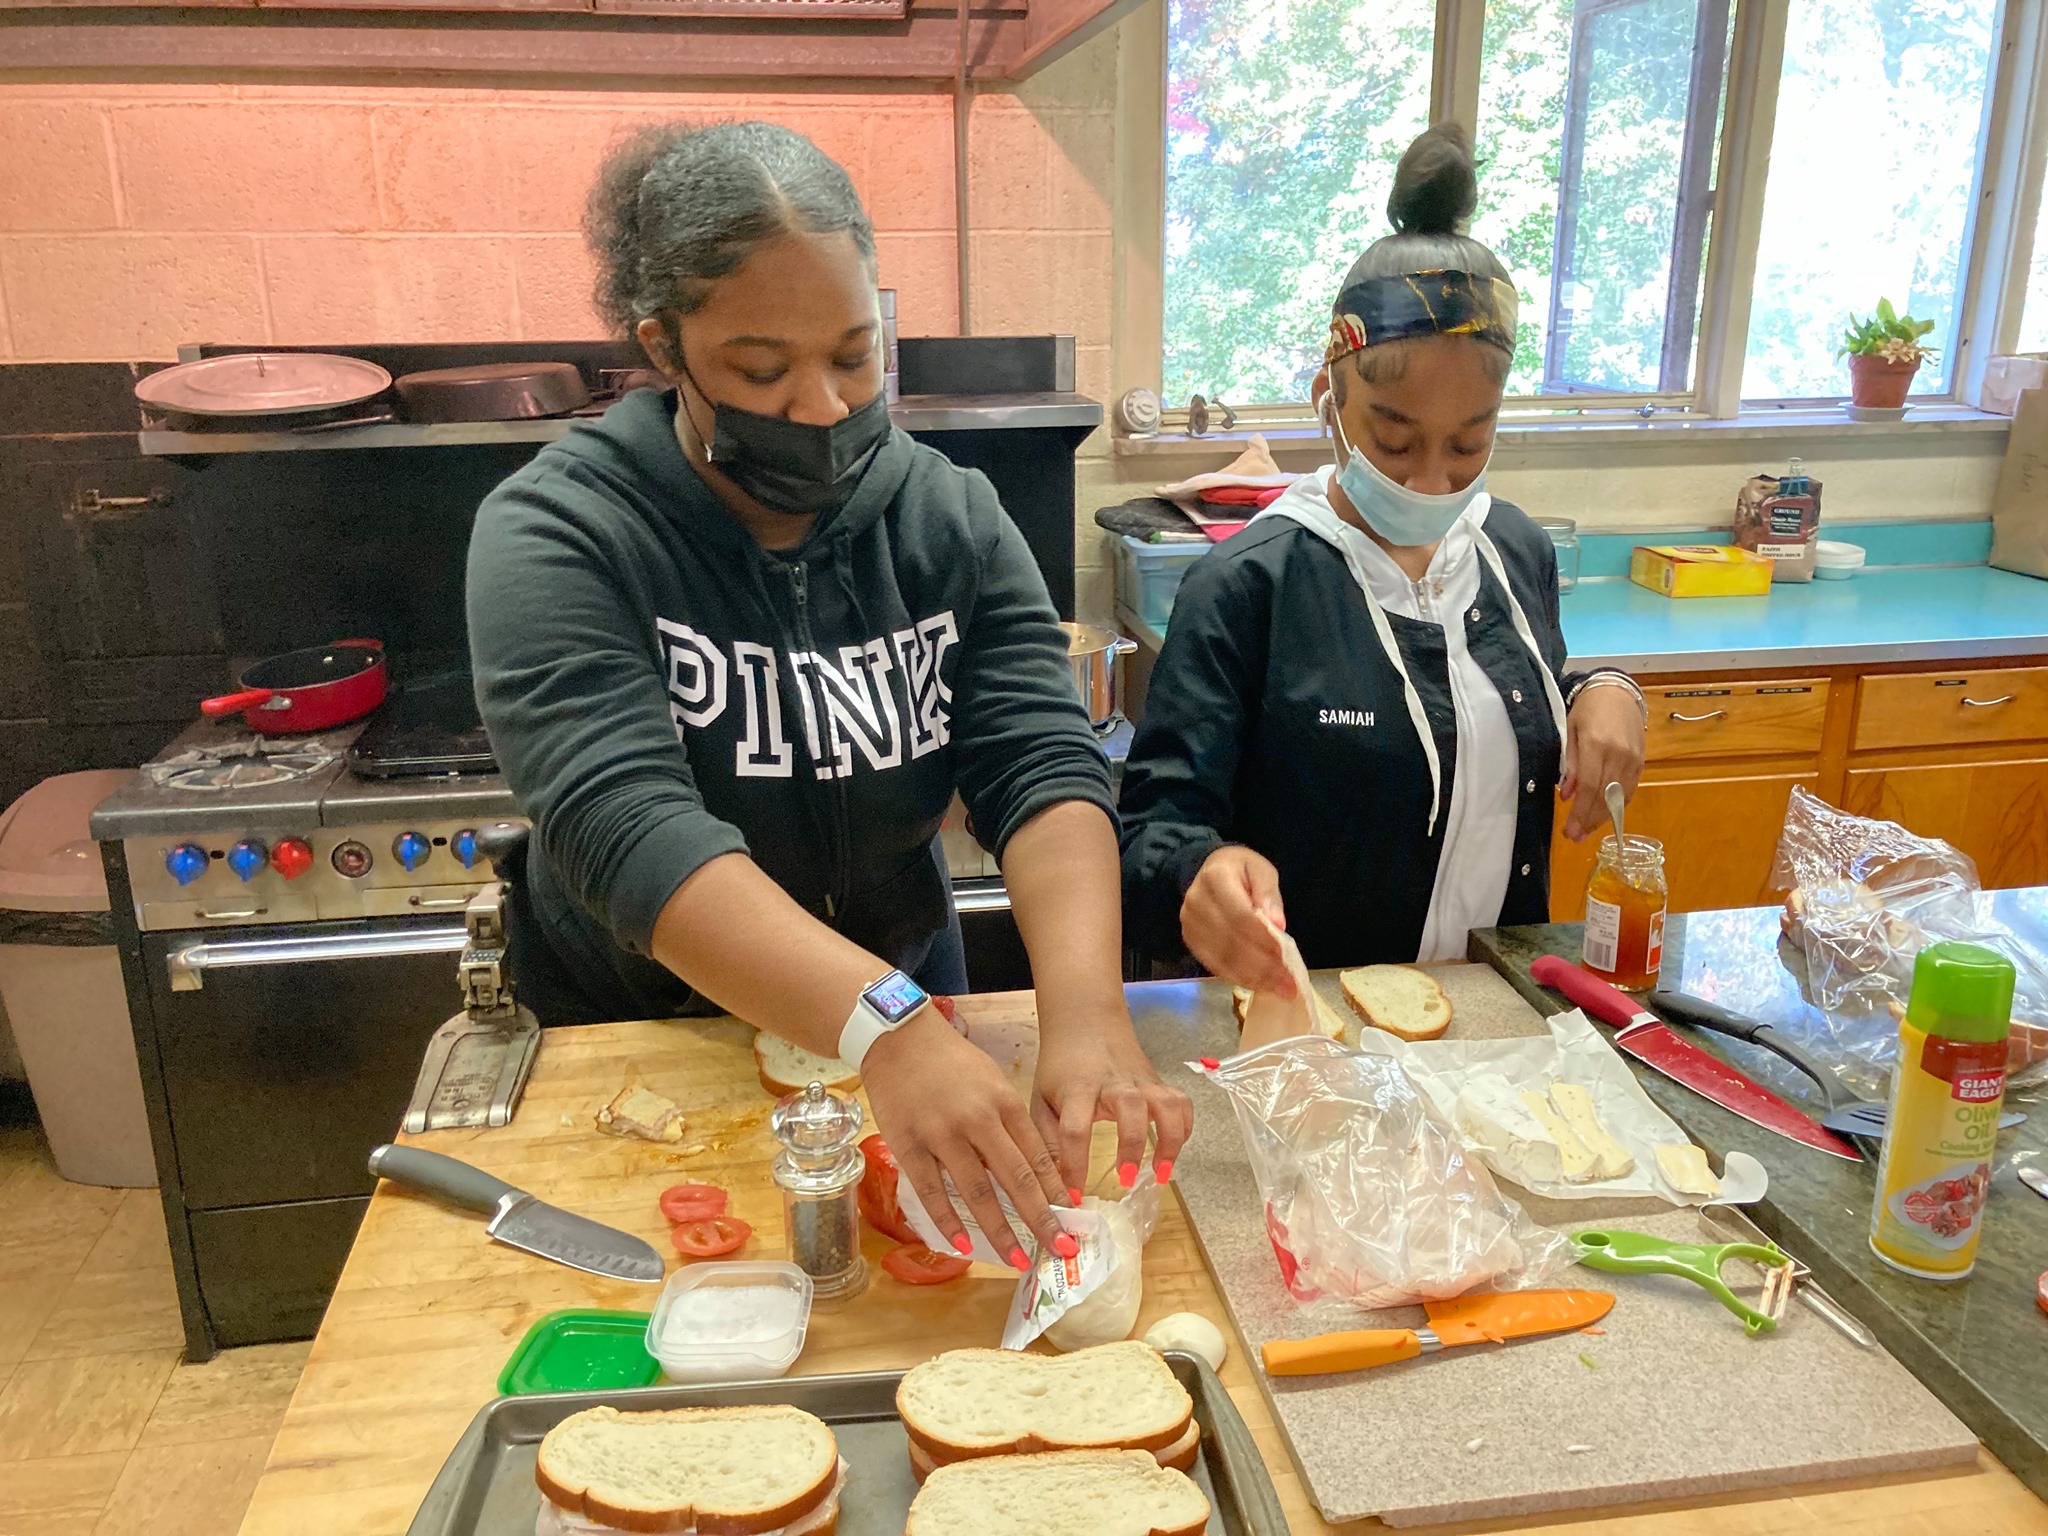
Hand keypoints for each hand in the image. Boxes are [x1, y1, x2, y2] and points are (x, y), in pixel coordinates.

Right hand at [862, 1009, 1069, 1268]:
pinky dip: (949, 1221)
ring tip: (1019, 1260)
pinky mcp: (908, 1145)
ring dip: (1001, 1230)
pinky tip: (965, 1246)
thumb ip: (1010, 1123)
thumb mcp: (992, 1082)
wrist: (898, 1037)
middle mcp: (978, 1121)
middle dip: (1042, 1219)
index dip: (1056, 1191)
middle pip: (1016, 1179)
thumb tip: (1031, 1169)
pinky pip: (933, 1191)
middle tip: (1062, 1248)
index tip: (1073, 1218)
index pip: (1038, 1156)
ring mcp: (942, 1134)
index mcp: (1004, 1103)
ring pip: (977, 1191)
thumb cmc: (951, 1061)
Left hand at [1031, 1013, 1194, 1196]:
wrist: (1085, 1022)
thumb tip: (1054, 1186)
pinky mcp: (1157, 1082)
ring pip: (1166, 1103)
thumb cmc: (1060, 1067)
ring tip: (1160, 1173)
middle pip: (1130, 1107)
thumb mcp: (1041, 1101)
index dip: (1074, 1165)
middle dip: (1132, 1144)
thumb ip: (1048, 1142)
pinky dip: (1184, 1127)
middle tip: (1124, 1178)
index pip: (1074, 1128)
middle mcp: (1113, 1082)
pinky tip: (1173, 1149)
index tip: (1075, 1197)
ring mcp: (1140, 1080)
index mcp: (1077, 1088)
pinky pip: (1181, 1102)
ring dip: (1169, 1139)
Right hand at [1180, 845, 1292, 994]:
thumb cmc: (1240, 871)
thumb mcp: (1261, 870)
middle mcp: (1196, 902)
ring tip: (1279, 988)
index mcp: (1215, 877)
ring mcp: (1190, 923)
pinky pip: (1215, 964)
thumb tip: (1277, 924)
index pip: (1240, 915)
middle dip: (1262, 966)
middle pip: (1231, 941)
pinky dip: (1239, 977)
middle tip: (1289, 984)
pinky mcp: (1190, 940)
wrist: (1209, 872)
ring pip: (1222, 958)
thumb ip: (1269, 894)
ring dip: (1253, 977)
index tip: (1287, 958)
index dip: (1264, 939)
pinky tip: (1260, 984)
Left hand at [1559, 684, 1645, 840]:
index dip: (1580, 812)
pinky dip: (1617, 805)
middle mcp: (1618, 754)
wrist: (1618, 692)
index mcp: (1597, 745)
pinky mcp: (1641, 762)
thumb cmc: (1588, 709)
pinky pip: (1629, 790)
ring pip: (1620, 798)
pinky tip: (1604, 815)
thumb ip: (1570, 763)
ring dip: (1603, 818)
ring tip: (1587, 831)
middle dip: (1589, 821)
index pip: (1589, 787)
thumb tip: (1566, 794)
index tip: (1570, 830)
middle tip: (1575, 837)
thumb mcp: (1570, 731)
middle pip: (1605, 797)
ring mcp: (1633, 759)